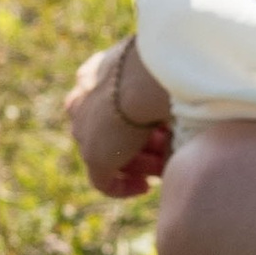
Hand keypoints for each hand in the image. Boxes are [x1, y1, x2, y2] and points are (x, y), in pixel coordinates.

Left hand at [66, 40, 172, 198]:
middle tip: (165, 148)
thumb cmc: (159, 67)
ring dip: (136, 162)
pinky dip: (123, 186)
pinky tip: (145, 186)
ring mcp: (83, 131)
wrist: (145, 77)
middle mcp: (81, 102)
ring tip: (162, 167)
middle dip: (138, 143)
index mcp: (91, 75)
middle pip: (108, 131)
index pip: (105, 103)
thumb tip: (174, 97)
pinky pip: (102, 181)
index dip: (131, 118)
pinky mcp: (92, 156)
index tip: (155, 127)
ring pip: (108, 154)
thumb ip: (154, 85)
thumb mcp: (153, 71)